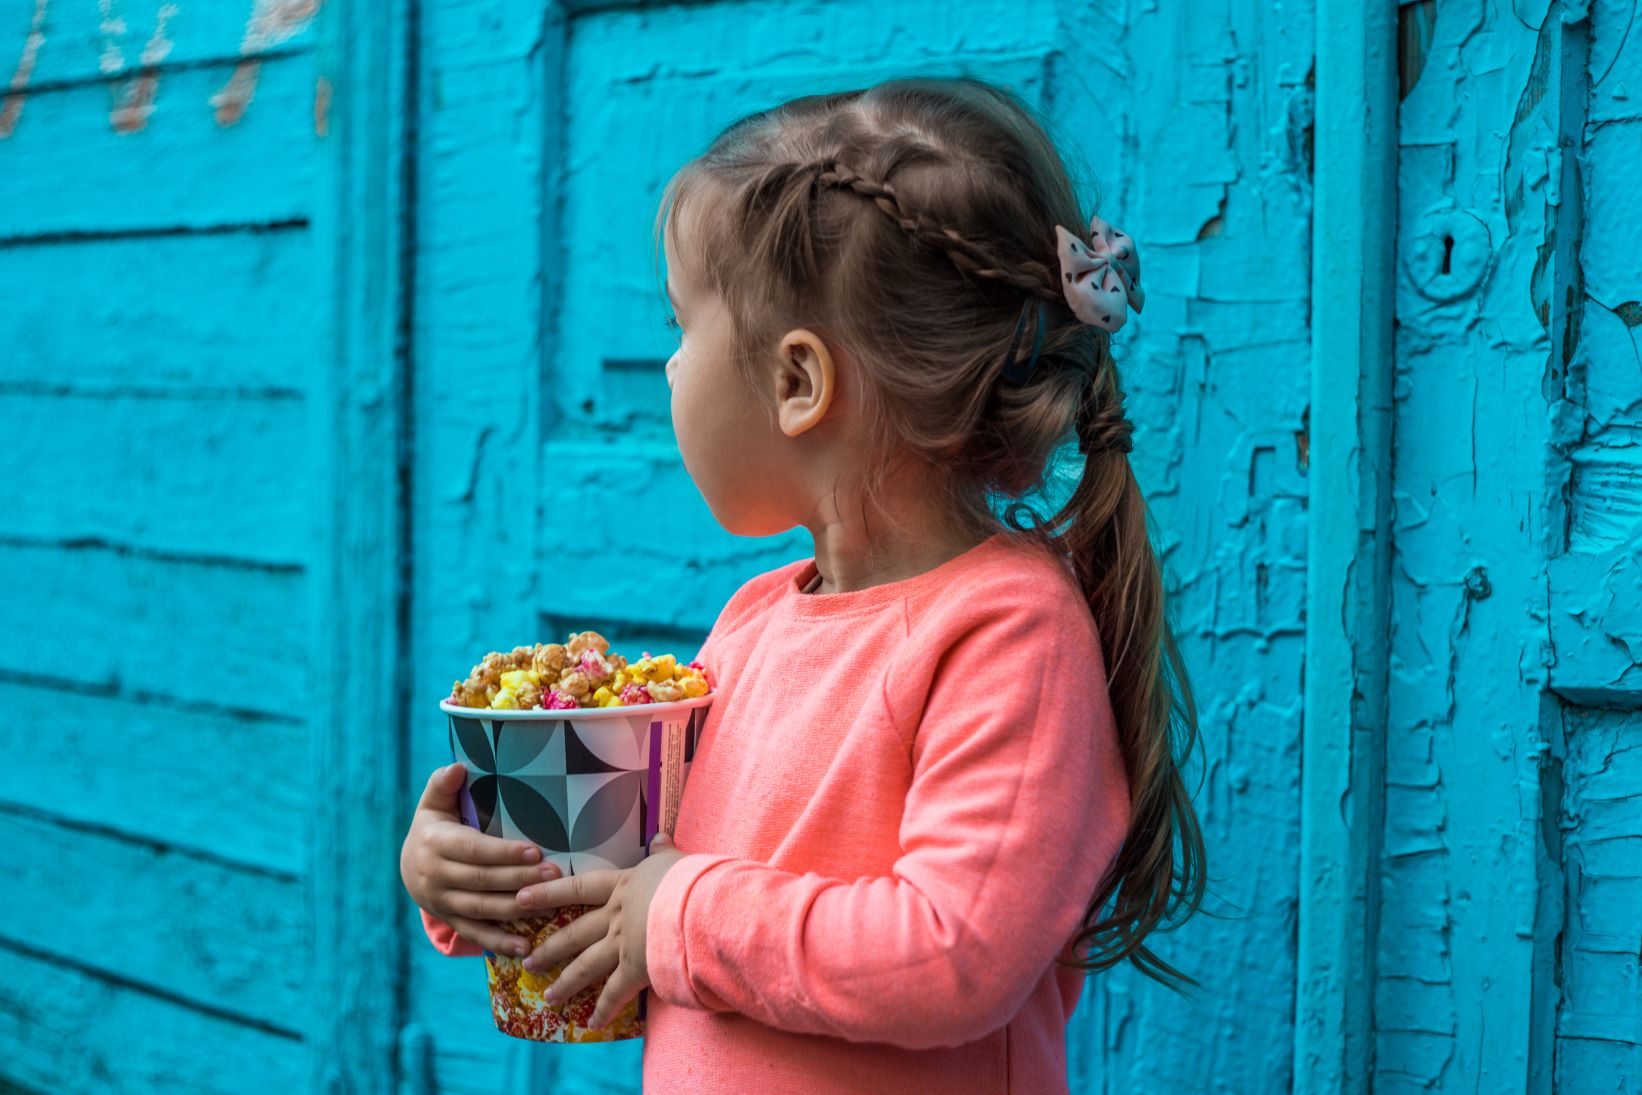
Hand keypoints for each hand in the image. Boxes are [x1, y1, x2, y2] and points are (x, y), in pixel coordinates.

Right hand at [400, 762, 555, 956]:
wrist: (409, 867)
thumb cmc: (434, 827)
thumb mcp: (433, 803)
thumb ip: (443, 784)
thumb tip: (457, 767)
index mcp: (436, 843)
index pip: (474, 850)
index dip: (504, 852)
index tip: (536, 850)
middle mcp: (437, 875)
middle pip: (482, 881)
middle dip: (520, 879)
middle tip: (555, 874)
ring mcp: (443, 902)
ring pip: (482, 908)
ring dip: (517, 909)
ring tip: (550, 905)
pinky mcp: (450, 920)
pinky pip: (475, 933)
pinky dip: (499, 942)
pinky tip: (525, 947)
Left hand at [513, 832, 688, 1029]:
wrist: (698, 906)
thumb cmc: (689, 878)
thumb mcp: (674, 860)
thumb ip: (664, 853)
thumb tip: (660, 838)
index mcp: (623, 887)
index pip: (578, 888)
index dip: (547, 893)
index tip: (521, 898)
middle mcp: (616, 917)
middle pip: (575, 933)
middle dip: (550, 948)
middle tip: (528, 959)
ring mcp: (623, 945)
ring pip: (587, 966)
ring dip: (566, 983)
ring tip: (548, 997)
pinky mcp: (637, 970)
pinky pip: (615, 994)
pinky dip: (603, 1010)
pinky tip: (591, 1024)